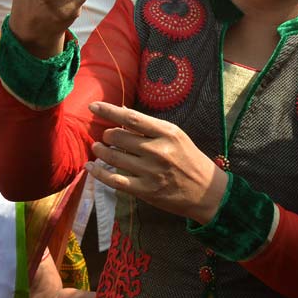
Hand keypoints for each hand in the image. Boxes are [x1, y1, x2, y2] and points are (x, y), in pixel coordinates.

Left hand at [86, 102, 228, 224]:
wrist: (206, 191)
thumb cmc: (189, 158)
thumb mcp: (176, 135)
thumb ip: (150, 126)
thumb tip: (121, 113)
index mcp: (167, 133)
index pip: (131, 118)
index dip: (109, 111)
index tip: (93, 106)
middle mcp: (158, 151)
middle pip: (118, 137)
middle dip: (106, 134)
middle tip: (105, 135)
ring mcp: (150, 172)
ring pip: (113, 157)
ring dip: (100, 151)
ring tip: (97, 148)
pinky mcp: (145, 191)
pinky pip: (114, 180)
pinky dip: (99, 173)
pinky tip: (91, 167)